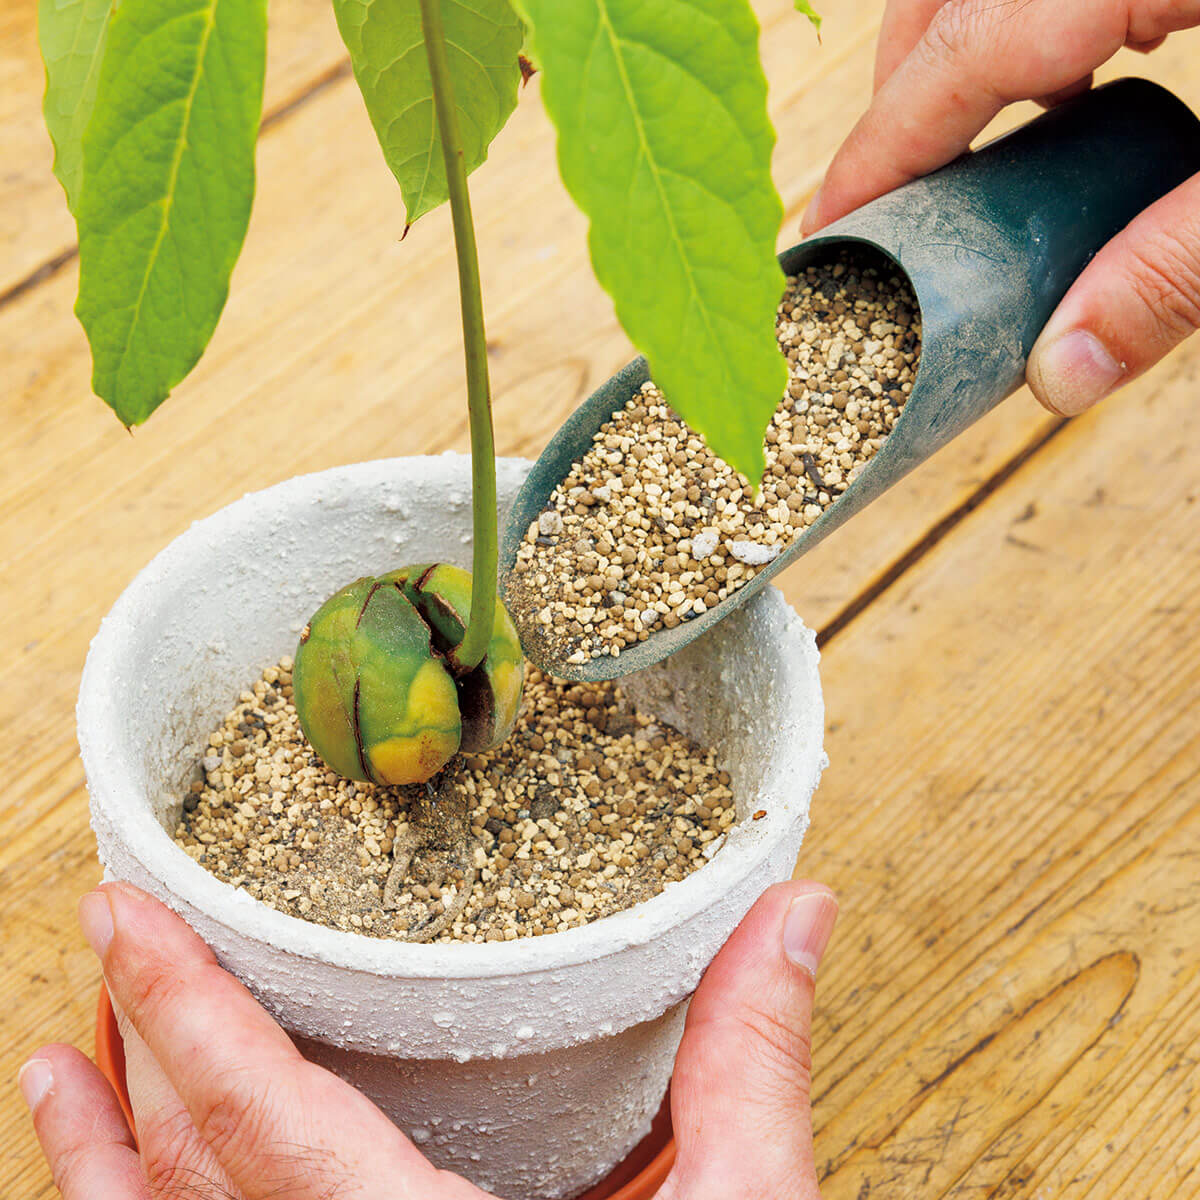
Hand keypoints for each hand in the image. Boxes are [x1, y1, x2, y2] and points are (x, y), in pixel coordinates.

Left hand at [20, 879, 837, 1199]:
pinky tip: (132, 1196)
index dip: (181, 1007)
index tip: (121, 915)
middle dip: (135, 1047)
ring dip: (99, 1163)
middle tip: (105, 937)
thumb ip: (750, 1058)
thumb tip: (792, 912)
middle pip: (188, 1177)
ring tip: (54, 1073)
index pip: (260, 1117)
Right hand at [801, 0, 1199, 417]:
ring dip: (956, 66)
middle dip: (896, 103)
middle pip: (942, 0)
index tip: (828, 223)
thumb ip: (1173, 266)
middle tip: (889, 206)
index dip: (877, 147)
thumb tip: (1067, 373)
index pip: (955, 53)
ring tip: (965, 159)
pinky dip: (1029, 35)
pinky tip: (1066, 88)